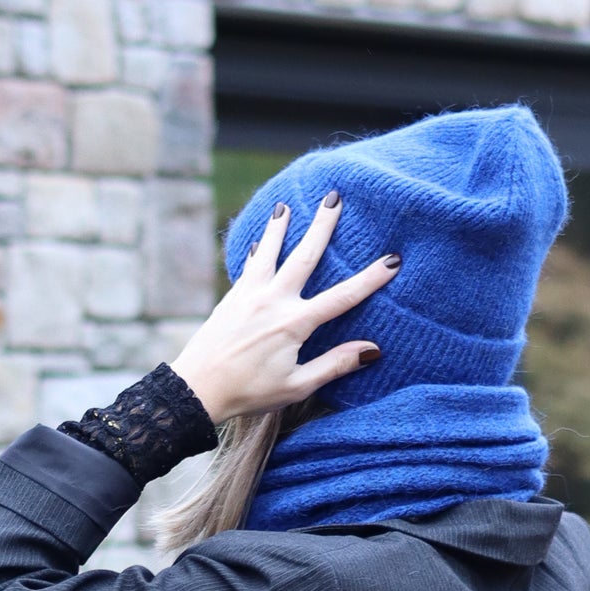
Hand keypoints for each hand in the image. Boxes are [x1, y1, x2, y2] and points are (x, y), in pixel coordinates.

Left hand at [170, 193, 398, 425]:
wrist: (197, 389)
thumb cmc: (250, 393)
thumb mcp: (297, 386)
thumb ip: (334, 365)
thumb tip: (371, 350)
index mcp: (294, 324)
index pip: (342, 297)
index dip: (370, 279)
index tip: (392, 259)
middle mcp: (273, 300)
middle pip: (304, 255)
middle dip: (322, 225)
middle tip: (335, 197)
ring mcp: (249, 295)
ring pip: (269, 251)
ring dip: (279, 226)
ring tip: (286, 205)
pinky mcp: (231, 298)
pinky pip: (248, 266)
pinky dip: (257, 251)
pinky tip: (258, 243)